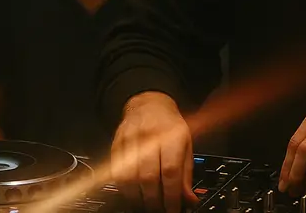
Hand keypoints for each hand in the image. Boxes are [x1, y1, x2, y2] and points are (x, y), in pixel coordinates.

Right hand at [109, 92, 198, 212]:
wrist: (148, 104)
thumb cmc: (170, 126)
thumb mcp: (186, 144)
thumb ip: (186, 173)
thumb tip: (189, 199)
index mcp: (173, 135)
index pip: (171, 171)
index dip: (171, 195)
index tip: (173, 209)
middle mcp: (151, 136)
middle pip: (149, 176)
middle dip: (154, 200)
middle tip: (158, 210)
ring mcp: (131, 139)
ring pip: (130, 176)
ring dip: (137, 197)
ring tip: (145, 204)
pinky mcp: (116, 143)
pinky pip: (116, 172)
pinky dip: (124, 188)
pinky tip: (133, 193)